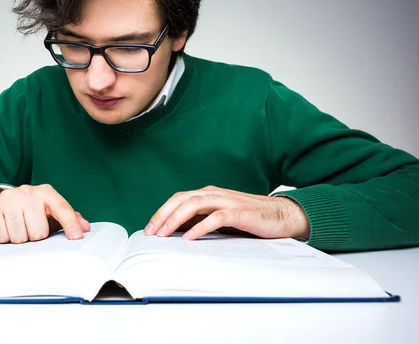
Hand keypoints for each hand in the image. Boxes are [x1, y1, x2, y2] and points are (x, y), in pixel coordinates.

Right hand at [0, 184, 89, 243]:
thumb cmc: (30, 210)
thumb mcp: (50, 210)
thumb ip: (69, 218)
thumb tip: (85, 228)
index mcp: (46, 193)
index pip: (62, 209)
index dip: (70, 224)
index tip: (76, 237)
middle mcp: (28, 193)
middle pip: (39, 232)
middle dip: (35, 236)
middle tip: (30, 227)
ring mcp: (10, 199)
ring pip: (20, 237)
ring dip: (19, 238)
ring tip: (18, 227)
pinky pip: (3, 237)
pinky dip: (5, 238)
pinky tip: (6, 227)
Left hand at [144, 186, 308, 240]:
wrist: (282, 215)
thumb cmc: (249, 218)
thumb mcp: (221, 217)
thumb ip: (201, 219)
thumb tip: (177, 231)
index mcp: (209, 194)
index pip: (178, 199)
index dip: (162, 212)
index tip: (150, 228)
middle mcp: (215, 194)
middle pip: (182, 199)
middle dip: (163, 215)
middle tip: (151, 232)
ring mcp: (227, 201)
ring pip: (194, 204)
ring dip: (176, 219)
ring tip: (164, 234)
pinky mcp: (240, 213)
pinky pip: (215, 217)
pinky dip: (200, 227)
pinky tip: (189, 237)